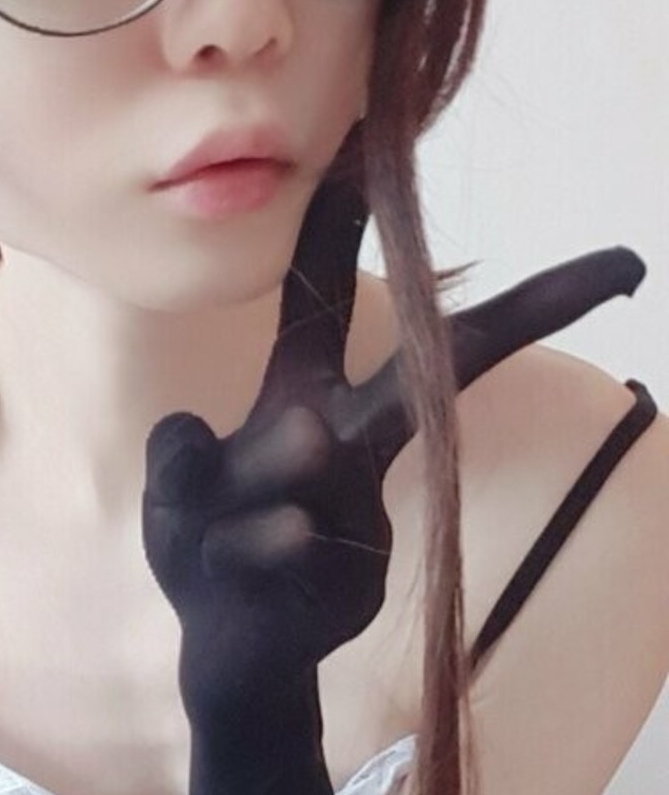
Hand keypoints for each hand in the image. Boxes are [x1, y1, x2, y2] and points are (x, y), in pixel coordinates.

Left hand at [141, 173, 644, 724]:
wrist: (236, 661)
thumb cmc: (212, 550)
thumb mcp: (177, 494)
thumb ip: (183, 460)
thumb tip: (195, 439)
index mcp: (303, 393)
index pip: (320, 289)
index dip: (345, 212)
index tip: (380, 133)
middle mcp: (341, 434)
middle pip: (438, 360)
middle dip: (525, 310)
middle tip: (618, 264)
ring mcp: (349, 498)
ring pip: (310, 446)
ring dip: (261, 478)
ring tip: (250, 524)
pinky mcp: (339, 568)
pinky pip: (271, 534)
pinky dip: (233, 549)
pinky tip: (226, 571)